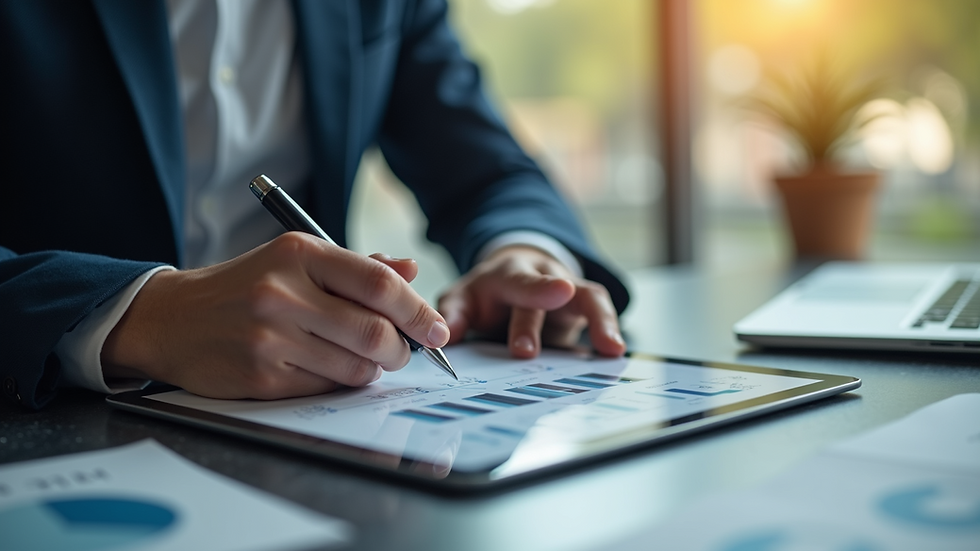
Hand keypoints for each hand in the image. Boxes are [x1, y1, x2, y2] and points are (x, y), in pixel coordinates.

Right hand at [101, 232, 449, 399]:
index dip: (418, 311)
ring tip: (360, 358)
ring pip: (356, 366)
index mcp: (299, 253)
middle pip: (375, 332)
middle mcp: (283, 292)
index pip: (379, 284)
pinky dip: (340, 382)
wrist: (170, 318)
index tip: (439, 329)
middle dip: (402, 350)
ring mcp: (269, 337)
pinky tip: (325, 368)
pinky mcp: (259, 376)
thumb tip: (410, 270)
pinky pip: (326, 388)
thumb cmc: (246, 286)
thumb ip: (356, 266)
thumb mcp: (296, 260)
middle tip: (402, 352)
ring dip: (372, 369)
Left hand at [437, 245, 625, 357]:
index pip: (522, 280)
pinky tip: (615, 351)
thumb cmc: (487, 293)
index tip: (561, 291)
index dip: (540, 288)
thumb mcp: (463, 297)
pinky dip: (608, 330)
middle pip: (549, 296)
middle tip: (527, 352)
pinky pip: (599, 312)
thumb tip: (447, 336)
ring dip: (601, 320)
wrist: (512, 274)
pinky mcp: (580, 309)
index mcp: (508, 275)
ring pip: (589, 297)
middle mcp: (542, 278)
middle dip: (538, 324)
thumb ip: (454, 313)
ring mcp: (566, 293)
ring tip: (611, 347)